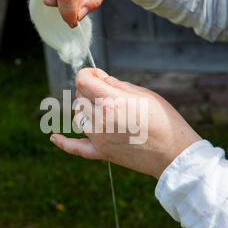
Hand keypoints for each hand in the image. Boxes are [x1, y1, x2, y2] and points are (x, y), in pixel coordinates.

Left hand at [50, 69, 201, 179]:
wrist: (174, 154)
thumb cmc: (165, 121)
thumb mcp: (144, 95)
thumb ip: (118, 85)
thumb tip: (101, 78)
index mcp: (112, 102)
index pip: (84, 80)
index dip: (89, 74)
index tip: (98, 75)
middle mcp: (101, 119)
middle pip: (80, 97)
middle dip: (89, 90)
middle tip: (107, 91)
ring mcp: (99, 138)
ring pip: (78, 116)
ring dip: (85, 108)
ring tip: (102, 108)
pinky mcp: (101, 153)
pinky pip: (76, 148)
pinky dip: (64, 143)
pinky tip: (54, 138)